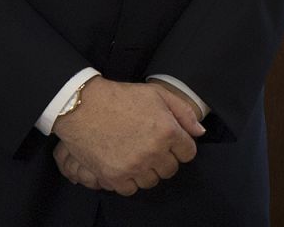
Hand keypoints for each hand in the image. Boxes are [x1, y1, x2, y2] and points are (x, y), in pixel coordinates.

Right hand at [53, 78, 205, 195]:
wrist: (84, 107)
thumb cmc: (122, 98)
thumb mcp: (158, 94)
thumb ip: (184, 112)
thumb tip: (199, 132)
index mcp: (168, 131)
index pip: (188, 153)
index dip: (181, 146)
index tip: (171, 142)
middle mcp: (154, 152)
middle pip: (170, 169)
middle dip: (165, 159)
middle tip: (152, 148)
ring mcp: (134, 166)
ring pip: (152, 181)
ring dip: (147, 171)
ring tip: (138, 156)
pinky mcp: (114, 177)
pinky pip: (130, 190)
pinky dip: (129, 181)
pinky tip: (125, 166)